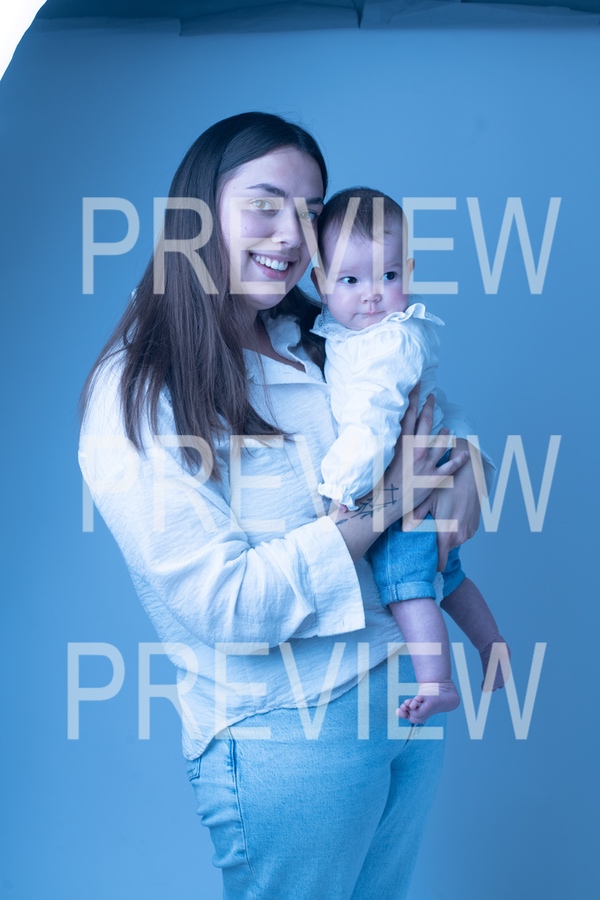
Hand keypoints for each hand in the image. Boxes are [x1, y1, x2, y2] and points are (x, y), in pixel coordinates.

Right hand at [386, 388, 469, 515]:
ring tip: (447, 428)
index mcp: (401, 444)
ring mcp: (426, 464)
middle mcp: (415, 450)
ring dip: (444, 433)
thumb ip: (383, 443)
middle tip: (432, 396)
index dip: (413, 398)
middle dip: (429, 407)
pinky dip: (458, 460)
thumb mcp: (377, 457)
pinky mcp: (434, 478)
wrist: (385, 502)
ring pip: (440, 442)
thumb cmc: (377, 481)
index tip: (416, 386)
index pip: (408, 415)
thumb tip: (380, 431)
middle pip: (425, 422)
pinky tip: (464, 454)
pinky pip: (450, 467)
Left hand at [411, 439, 481, 569]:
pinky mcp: (474, 527)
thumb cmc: (447, 486)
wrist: (470, 475)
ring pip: (453, 541)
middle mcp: (460, 537)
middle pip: (445, 550)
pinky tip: (450, 515)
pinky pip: (461, 533)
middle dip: (437, 544)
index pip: (440, 561)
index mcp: (447, 534)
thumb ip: (415, 516)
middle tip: (428, 532)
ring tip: (439, 520)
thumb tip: (404, 530)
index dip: (432, 564)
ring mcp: (469, 532)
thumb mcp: (428, 499)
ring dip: (446, 535)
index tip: (424, 562)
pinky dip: (455, 529)